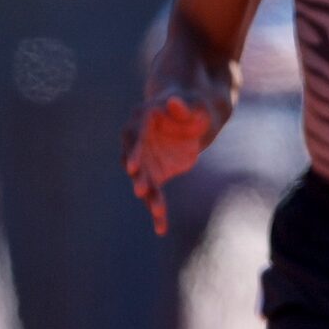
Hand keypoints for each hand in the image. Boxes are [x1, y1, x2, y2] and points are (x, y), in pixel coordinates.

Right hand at [122, 89, 222, 236]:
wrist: (194, 119)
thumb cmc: (195, 107)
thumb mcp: (195, 105)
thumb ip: (186, 106)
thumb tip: (175, 101)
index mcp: (142, 119)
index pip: (134, 135)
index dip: (134, 151)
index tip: (132, 167)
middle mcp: (137, 140)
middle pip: (133, 160)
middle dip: (137, 176)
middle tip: (141, 190)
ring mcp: (143, 158)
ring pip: (141, 180)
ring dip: (149, 196)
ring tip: (158, 212)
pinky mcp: (153, 173)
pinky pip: (152, 193)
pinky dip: (156, 209)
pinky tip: (161, 227)